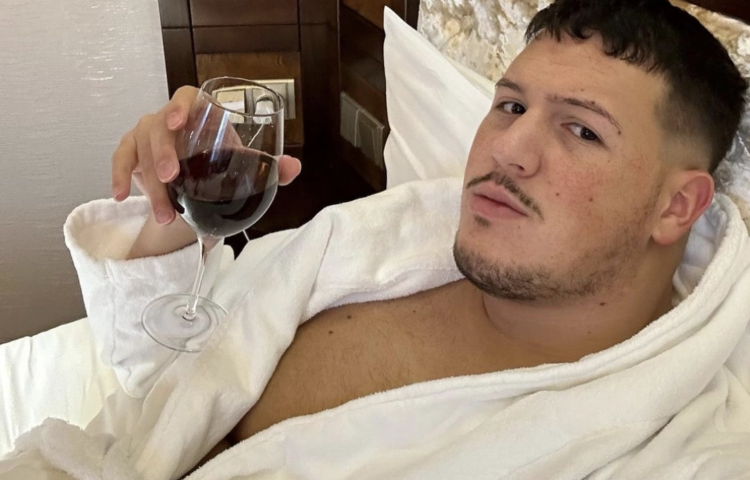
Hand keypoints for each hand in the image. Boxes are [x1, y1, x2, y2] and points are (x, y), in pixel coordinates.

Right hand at [111, 86, 301, 225]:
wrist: (200, 179)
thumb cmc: (221, 161)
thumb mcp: (243, 163)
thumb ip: (270, 167)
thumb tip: (293, 168)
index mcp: (200, 113)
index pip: (186, 96)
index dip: (181, 105)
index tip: (180, 120)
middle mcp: (170, 119)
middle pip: (159, 126)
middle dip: (162, 152)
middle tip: (171, 178)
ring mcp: (148, 133)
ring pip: (141, 149)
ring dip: (149, 182)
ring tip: (164, 213)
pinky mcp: (132, 150)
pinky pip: (121, 159)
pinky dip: (118, 176)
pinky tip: (120, 196)